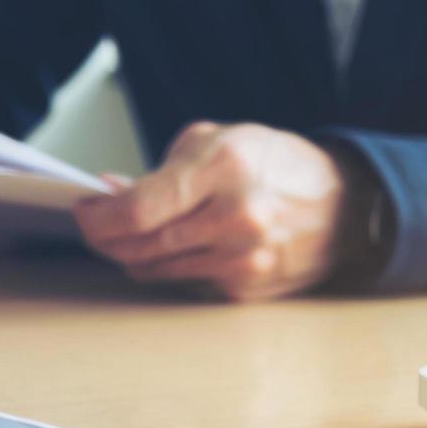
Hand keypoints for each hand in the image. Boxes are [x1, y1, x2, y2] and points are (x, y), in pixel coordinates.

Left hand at [74, 122, 347, 300]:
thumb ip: (161, 170)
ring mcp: (244, 257)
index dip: (99, 216)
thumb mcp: (218, 141)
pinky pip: (183, 281)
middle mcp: (237, 215)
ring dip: (132, 253)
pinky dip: (168, 266)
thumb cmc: (271, 164)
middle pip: (139, 244)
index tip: (83, 210)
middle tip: (96, 225)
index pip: (138, 209)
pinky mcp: (246, 286)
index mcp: (226, 165)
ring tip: (130, 233)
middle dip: (106, 237)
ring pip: (155, 269)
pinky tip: (175, 247)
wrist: (342, 205)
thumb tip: (109, 194)